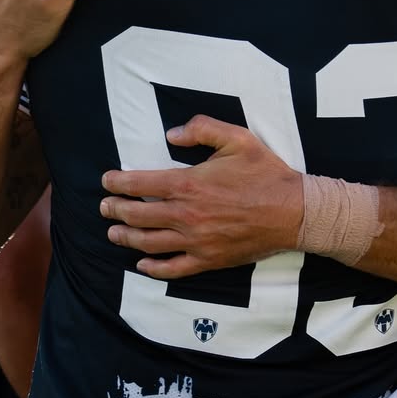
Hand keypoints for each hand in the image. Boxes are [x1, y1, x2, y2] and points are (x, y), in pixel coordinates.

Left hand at [100, 115, 302, 278]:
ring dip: (127, 237)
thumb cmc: (264, 173)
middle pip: (139, 214)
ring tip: (112, 232)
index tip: (107, 181)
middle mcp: (186, 215)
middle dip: (116, 209)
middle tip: (103, 207)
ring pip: (150, 242)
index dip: (119, 183)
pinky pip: (174, 268)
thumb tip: (171, 134)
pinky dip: (154, 268)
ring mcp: (196, 241)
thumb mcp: (236, 138)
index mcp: (189, 184)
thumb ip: (202, 129)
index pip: (142, 183)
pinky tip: (142, 265)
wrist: (292, 211)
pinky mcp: (208, 260)